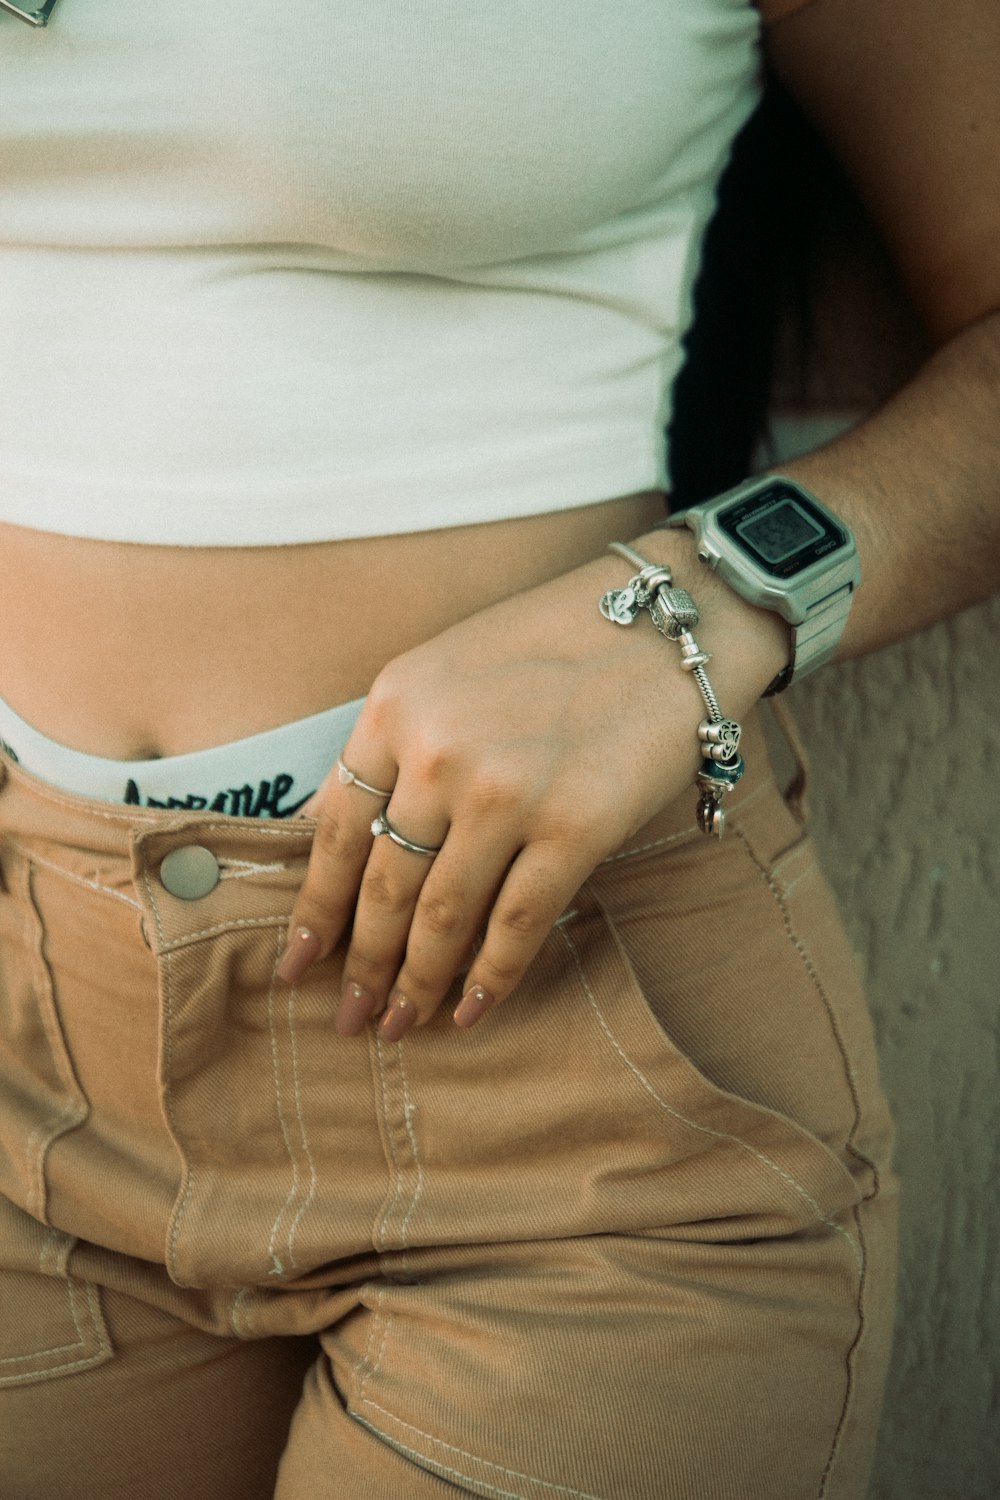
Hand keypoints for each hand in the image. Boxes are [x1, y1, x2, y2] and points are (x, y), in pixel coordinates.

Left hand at [276, 534, 785, 1037]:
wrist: (670, 625)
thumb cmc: (553, 645)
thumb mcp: (444, 670)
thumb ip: (390, 747)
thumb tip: (330, 832)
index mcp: (395, 706)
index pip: (336, 832)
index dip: (314, 909)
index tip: (297, 964)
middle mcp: (439, 752)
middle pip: (384, 885)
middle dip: (361, 964)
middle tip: (349, 1019)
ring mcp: (507, 793)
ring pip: (443, 915)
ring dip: (415, 983)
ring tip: (399, 1025)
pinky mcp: (575, 828)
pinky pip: (517, 923)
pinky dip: (489, 976)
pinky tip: (470, 1009)